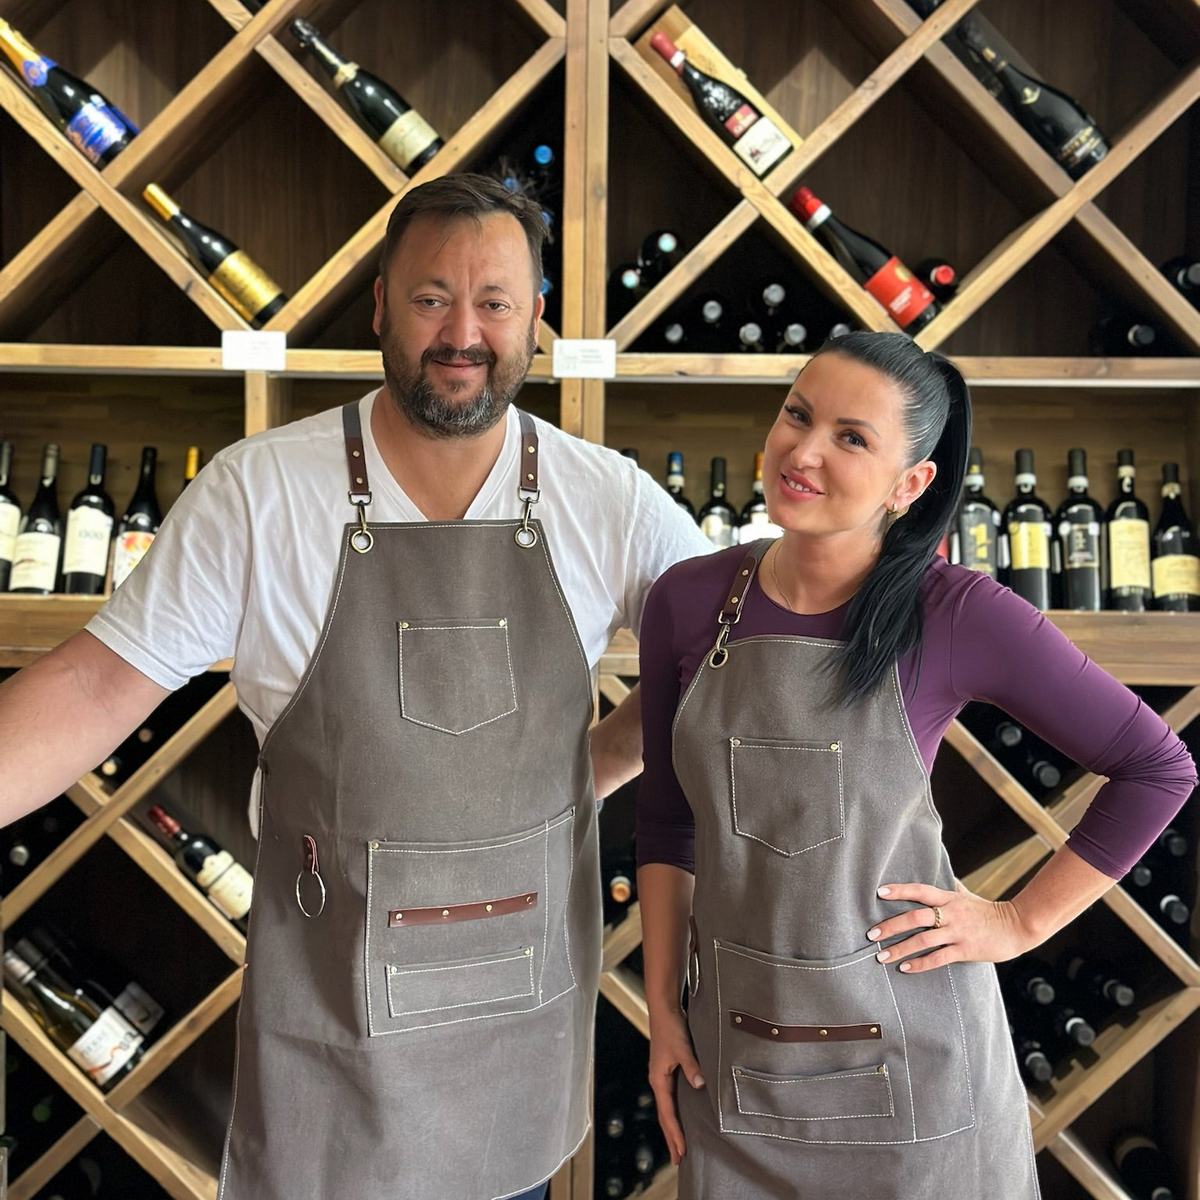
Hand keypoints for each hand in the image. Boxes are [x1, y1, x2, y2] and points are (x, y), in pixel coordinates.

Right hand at [647, 1006, 704, 1164]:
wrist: (664, 1008)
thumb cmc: (670, 1027)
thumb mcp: (682, 1047)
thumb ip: (691, 1066)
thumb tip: (700, 1085)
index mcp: (658, 1079)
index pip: (667, 1113)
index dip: (675, 1134)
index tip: (681, 1152)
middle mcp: (658, 1081)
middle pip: (665, 1116)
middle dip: (671, 1138)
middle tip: (678, 1160)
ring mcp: (662, 1076)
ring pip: (668, 1108)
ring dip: (673, 1128)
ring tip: (679, 1145)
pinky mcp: (668, 1070)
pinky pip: (671, 1098)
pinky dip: (675, 1113)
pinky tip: (683, 1117)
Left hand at [865, 878, 1032, 973]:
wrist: (1017, 926)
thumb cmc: (989, 911)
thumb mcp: (968, 895)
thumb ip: (953, 887)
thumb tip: (946, 876)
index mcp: (949, 898)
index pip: (920, 890)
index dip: (899, 890)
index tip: (879, 892)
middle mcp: (950, 913)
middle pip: (915, 917)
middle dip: (891, 926)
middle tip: (871, 935)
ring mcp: (957, 932)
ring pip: (923, 940)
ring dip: (899, 948)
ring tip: (881, 956)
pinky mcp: (965, 950)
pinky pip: (938, 958)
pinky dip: (919, 963)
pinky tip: (904, 968)